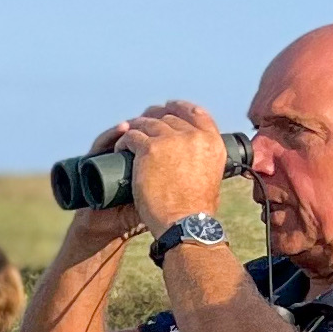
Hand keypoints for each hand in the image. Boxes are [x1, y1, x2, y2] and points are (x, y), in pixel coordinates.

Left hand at [106, 101, 227, 240]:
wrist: (185, 224)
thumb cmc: (196, 209)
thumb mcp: (212, 176)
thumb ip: (206, 160)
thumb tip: (195, 156)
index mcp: (212, 141)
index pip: (195, 112)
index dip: (178, 108)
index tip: (166, 109)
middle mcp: (194, 136)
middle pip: (168, 117)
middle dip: (153, 119)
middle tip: (142, 128)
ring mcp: (171, 140)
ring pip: (147, 123)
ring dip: (135, 128)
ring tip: (128, 140)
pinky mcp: (150, 149)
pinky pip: (131, 136)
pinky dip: (123, 141)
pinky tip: (120, 149)